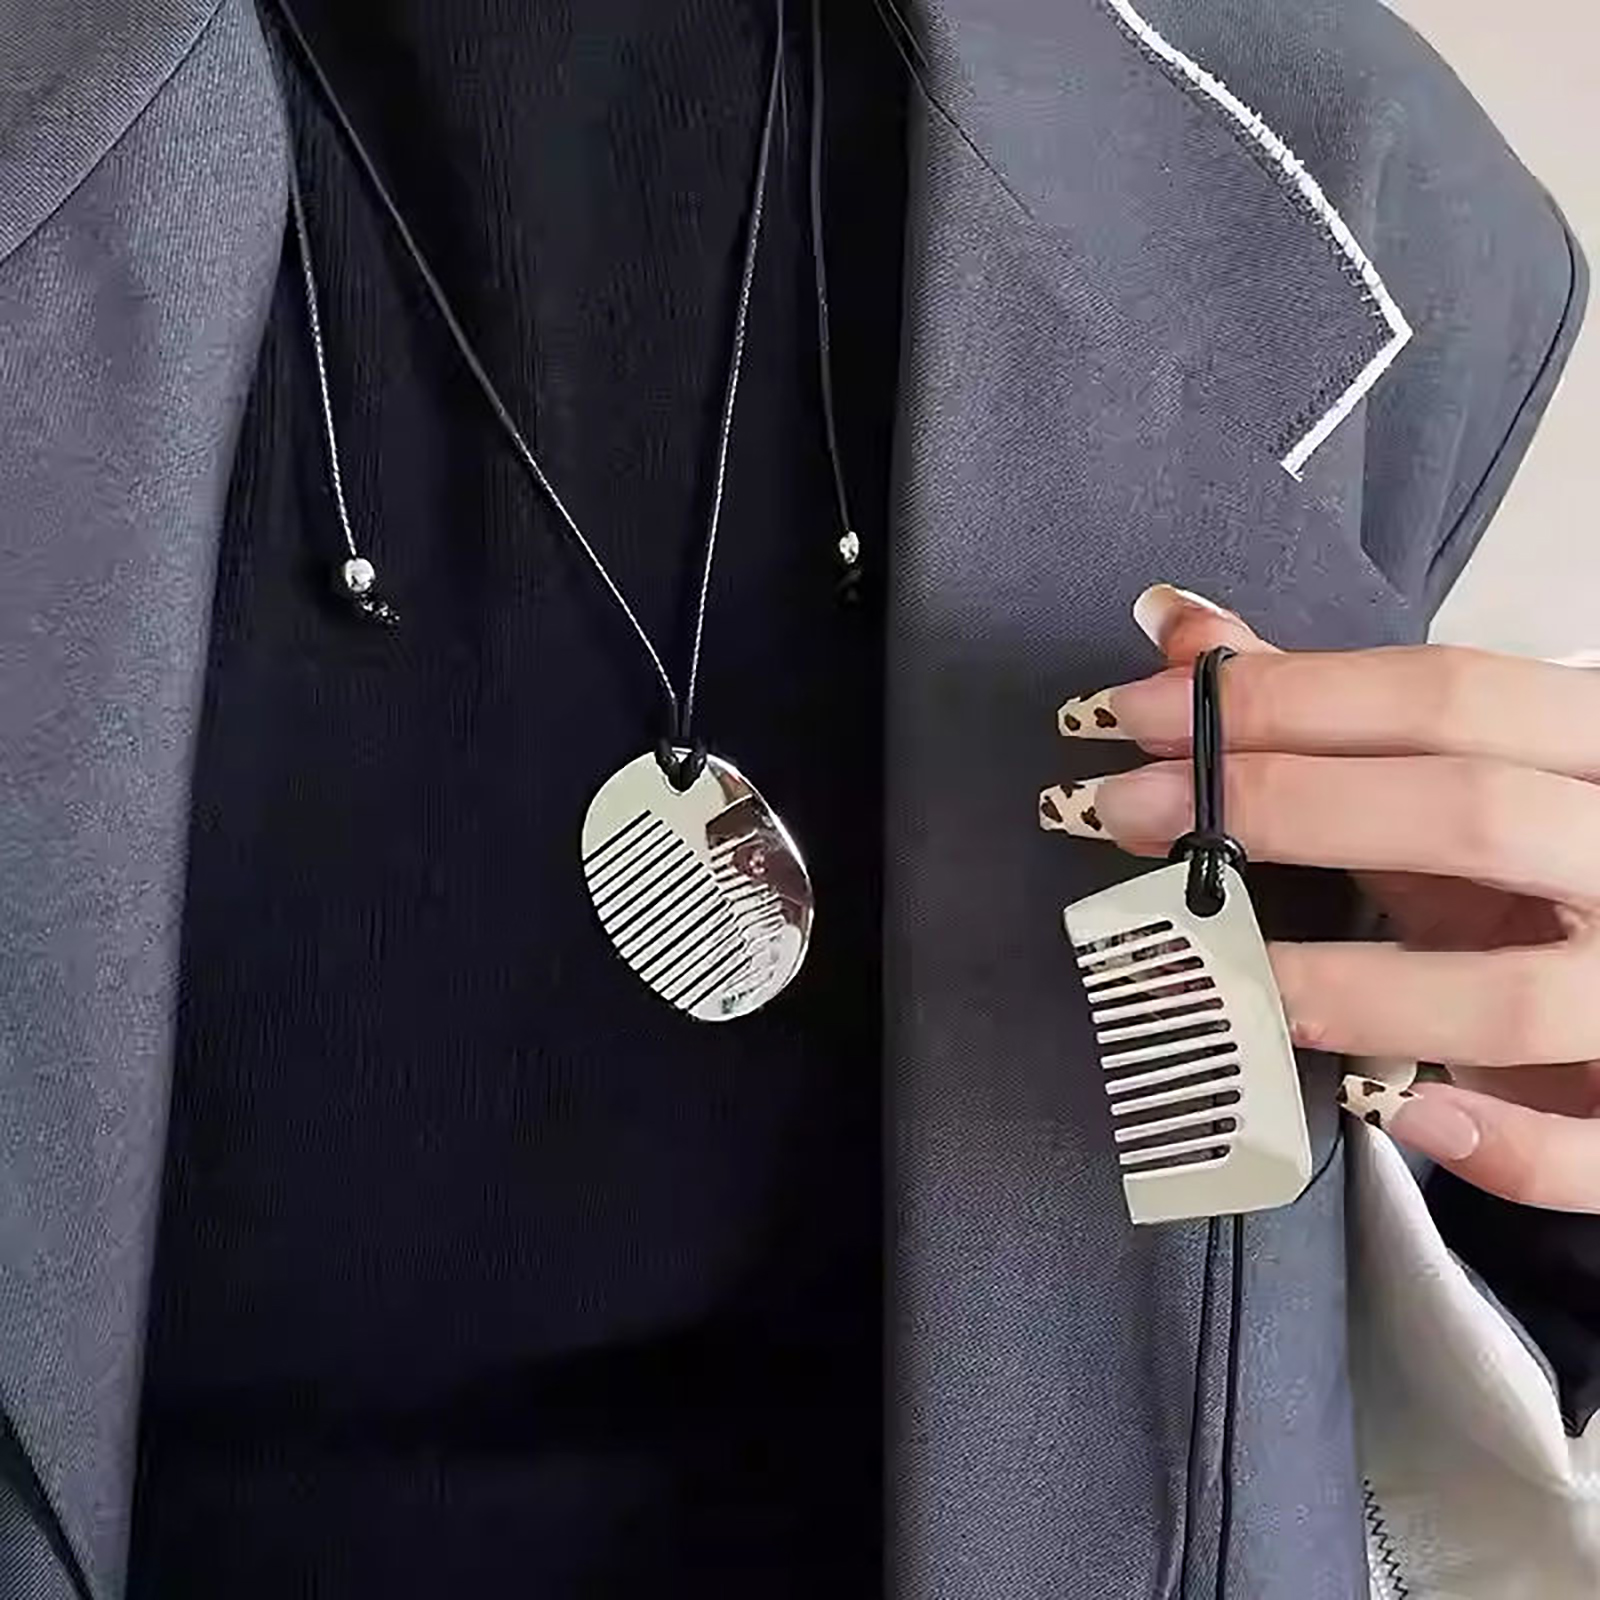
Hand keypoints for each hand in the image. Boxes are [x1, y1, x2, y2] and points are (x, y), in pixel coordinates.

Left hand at [1041, 584, 1599, 1212]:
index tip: (1130, 713)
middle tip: (1121, 808)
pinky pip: (1588, 1154)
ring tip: (1206, 972)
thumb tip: (1170, 623)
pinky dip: (1491, 1146)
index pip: (1447, 698)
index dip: (1279, 699)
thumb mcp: (1447, 781)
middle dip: (1276, 807)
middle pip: (1470, 816)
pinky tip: (1387, 1109)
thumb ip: (1320, 710)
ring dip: (1344, 989)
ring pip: (1515, 997)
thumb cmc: (1541, 870)